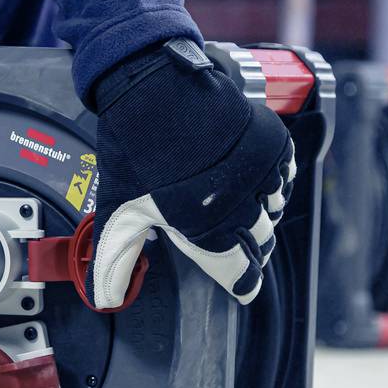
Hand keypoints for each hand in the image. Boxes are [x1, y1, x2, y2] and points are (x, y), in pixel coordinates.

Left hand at [84, 39, 294, 306]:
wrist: (153, 87)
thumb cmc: (134, 148)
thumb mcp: (119, 207)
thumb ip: (117, 258)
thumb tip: (104, 301)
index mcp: (205, 227)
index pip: (238, 270)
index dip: (241, 280)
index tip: (244, 287)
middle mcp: (240, 204)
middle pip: (259, 241)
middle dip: (248, 245)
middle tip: (235, 241)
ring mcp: (259, 173)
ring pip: (274, 209)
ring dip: (260, 212)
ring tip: (239, 205)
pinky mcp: (271, 144)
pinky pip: (284, 176)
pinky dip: (273, 181)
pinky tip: (252, 178)